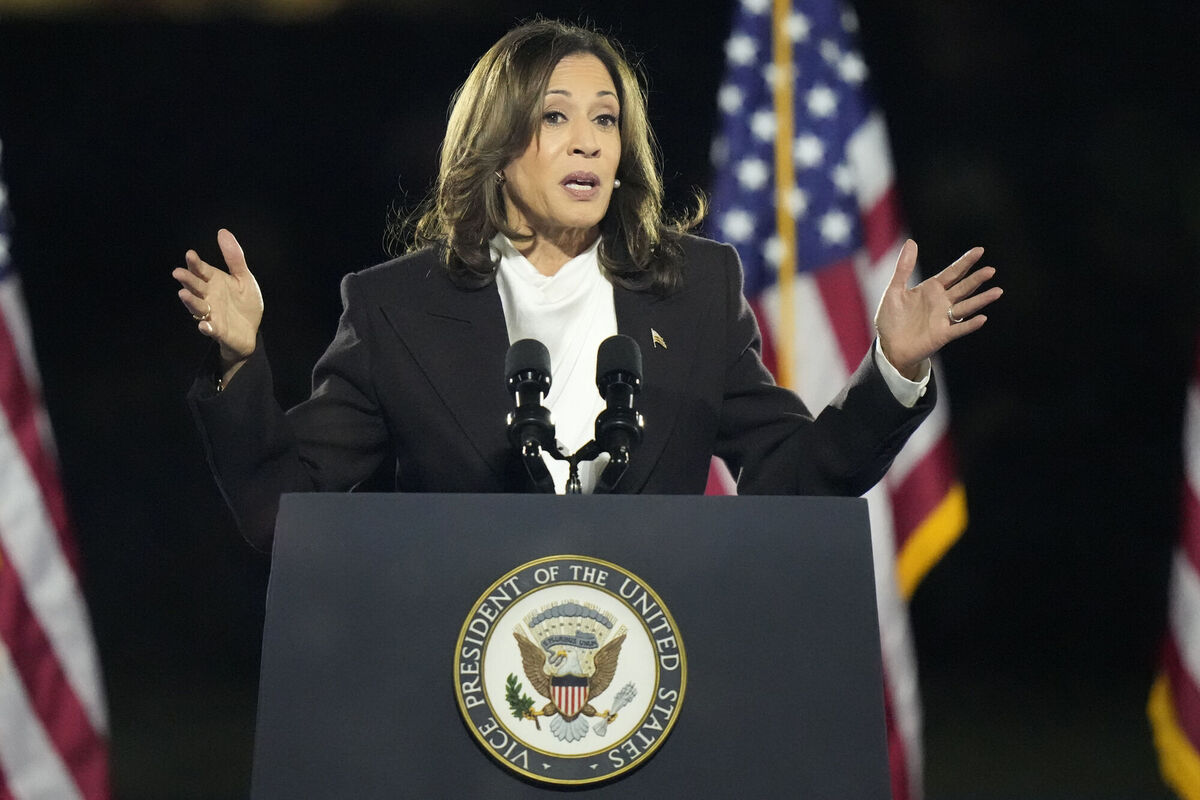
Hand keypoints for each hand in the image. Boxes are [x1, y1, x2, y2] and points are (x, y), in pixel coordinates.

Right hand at [173, 229, 263, 370]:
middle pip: (195, 287)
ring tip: (183, 294)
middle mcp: (209, 296)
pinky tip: (205, 325)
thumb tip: (222, 232)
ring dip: (191, 301)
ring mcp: (212, 314)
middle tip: (178, 272)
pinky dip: (207, 328)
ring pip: (198, 307)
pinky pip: (211, 329)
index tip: (190, 254)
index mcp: (214, 282)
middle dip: (187, 280)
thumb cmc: (244, 303)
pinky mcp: (218, 330)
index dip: (195, 263)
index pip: (201, 270)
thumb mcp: (243, 278)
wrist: (251, 330)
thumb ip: (234, 258)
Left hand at [874, 239, 1001, 377]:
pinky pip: (959, 329)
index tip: (980, 250)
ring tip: (997, 291)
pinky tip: (982, 318)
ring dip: (981, 300)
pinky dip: (970, 325)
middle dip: (976, 279)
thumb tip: (911, 242)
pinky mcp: (942, 335)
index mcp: (931, 290)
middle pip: (963, 288)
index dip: (965, 262)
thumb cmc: (891, 319)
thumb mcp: (895, 290)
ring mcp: (943, 319)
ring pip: (966, 307)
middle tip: (991, 270)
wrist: (888, 346)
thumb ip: (904, 268)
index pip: (952, 273)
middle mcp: (941, 303)